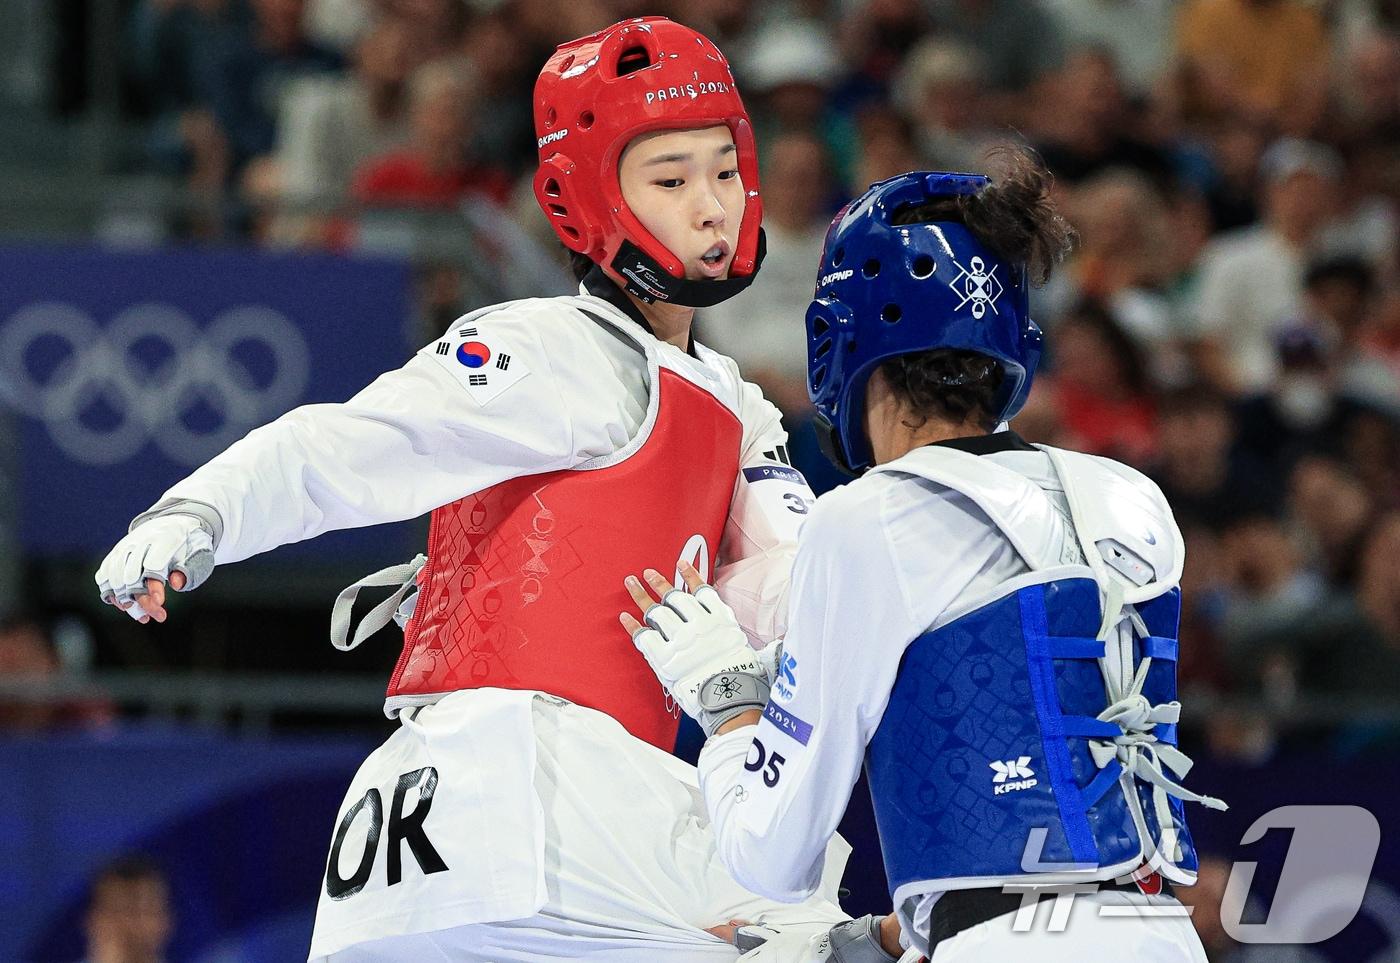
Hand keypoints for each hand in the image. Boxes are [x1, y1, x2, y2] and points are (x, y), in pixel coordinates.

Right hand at [95, 515, 214, 622]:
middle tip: (160, 616)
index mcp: (166, 537)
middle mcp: (140, 540)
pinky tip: (126, 606)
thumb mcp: (199, 555)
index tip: (160, 603)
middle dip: (143, 600)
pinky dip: (111, 594)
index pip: (154, 564)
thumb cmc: (190, 545)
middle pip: (132, 575)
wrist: (174, 524)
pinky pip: (104, 576)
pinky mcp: (114, 553)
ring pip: (114, 577)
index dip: (154, 586)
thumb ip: (190, 570)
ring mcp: (124, 546)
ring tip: (143, 616)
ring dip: (126, 601)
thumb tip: (177, 584)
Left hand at [621, 560, 765, 719]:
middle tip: (647, 573)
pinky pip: (643, 635)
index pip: (703, 591)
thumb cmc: (745, 681)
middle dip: (659, 582)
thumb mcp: (756, 654)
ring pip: (656, 611)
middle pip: (674, 597)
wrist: (730, 700)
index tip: (681, 564)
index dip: (690, 575)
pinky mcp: (664, 657)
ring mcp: (680, 639)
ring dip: (641, 595)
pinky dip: (633, 625)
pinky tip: (625, 616)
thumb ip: (758, 644)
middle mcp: (699, 625)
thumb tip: (786, 644)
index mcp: (721, 622)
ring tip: (630, 583)